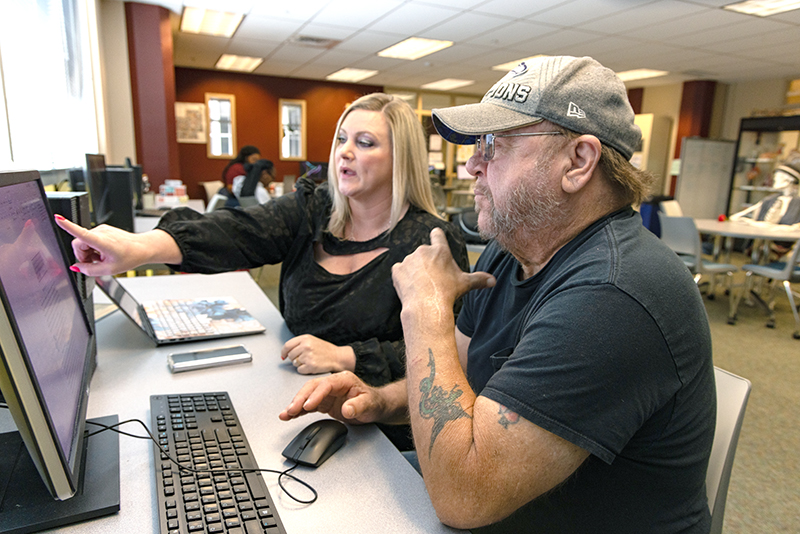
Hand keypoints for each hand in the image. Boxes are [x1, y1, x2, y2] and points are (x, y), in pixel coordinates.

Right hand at [53, 215, 180, 275]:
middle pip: (78, 243)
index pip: (81, 233)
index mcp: (102, 241)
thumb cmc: (130, 257)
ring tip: (102, 258)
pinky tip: (103, 253)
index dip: (68, 226)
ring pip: (84, 241)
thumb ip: (89, 270)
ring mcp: (102, 229)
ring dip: (89, 252)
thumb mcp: (109, 269)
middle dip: (82, 255)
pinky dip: (93, 248)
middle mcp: (101, 232)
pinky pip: (90, 239)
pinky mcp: (103, 229)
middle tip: (94, 262)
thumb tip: (76, 267)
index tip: (58, 219)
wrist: (142, 248)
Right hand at [278, 371, 384, 423]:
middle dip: (300, 398)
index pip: (326, 385)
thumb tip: (347, 409)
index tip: (308, 405)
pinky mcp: (323, 403)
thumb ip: (358, 406)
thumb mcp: (369, 404)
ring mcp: (327, 394)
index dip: (315, 395)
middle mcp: (333, 384)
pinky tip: (289, 415)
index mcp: (343, 379)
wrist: (375, 407)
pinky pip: (308, 406)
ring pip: (307, 396)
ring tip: (285, 414)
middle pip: (312, 388)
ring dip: (295, 405)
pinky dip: (298, 410)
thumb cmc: (373, 402)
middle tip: (291, 410)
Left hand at [281, 334, 355, 374]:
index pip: (287, 345)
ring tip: (310, 361)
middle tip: (304, 358)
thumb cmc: (324, 350)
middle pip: (291, 355)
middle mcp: (306, 346)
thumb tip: (285, 353)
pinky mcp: (311, 366)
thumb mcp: (312, 341)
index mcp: (305, 338)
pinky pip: (300, 370)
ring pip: (295, 363)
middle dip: (295, 358)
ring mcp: (308, 356)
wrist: (337, 357)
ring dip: (300, 364)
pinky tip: (312, 366)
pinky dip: (304, 370)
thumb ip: (299, 344)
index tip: (284, 356)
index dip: (284, 352)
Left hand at [392, 228, 494, 309]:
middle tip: (433, 279)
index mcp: (440, 250)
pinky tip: (410, 287)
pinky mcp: (397, 269)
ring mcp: (408, 259)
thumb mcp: (465, 284)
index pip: (437, 234)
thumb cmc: (447, 293)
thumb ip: (479, 279)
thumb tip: (493, 281)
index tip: (436, 239)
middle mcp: (423, 250)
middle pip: (424, 253)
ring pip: (411, 262)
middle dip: (427, 263)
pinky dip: (403, 277)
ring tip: (422, 286)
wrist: (427, 306)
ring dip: (415, 271)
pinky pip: (399, 271)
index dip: (436, 237)